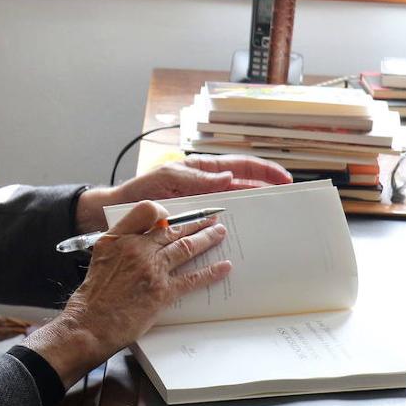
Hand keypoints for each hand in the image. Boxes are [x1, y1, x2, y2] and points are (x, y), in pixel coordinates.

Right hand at [25, 200, 230, 386]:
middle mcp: (137, 248)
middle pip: (173, 229)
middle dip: (195, 223)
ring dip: (207, 239)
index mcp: (119, 237)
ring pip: (186, 247)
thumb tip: (143, 237)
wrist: (91, 322)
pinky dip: (211, 272)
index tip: (173, 217)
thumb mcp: (101, 256)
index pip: (147, 210)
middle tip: (210, 219)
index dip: (164, 212)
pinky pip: (193, 278)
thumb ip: (121, 242)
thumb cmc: (94, 295)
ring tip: (219, 233)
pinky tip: (223, 267)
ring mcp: (152, 269)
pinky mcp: (163, 291)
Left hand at [75, 154, 291, 231]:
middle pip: (244, 186)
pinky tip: (244, 240)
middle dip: (267, 191)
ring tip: (272, 222)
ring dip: (254, 212)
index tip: (284, 179)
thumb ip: (196, 178)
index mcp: (202, 170)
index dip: (264, 171)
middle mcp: (206, 186)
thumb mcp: (167, 179)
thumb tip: (229, 176)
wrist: (118, 213)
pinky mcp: (196, 223)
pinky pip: (221, 224)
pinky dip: (235, 229)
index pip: (240, 165)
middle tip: (287, 204)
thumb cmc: (140, 192)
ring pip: (236, 206)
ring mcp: (203, 205)